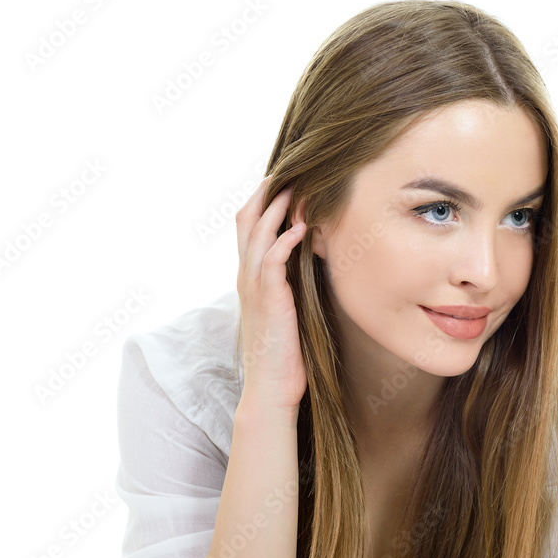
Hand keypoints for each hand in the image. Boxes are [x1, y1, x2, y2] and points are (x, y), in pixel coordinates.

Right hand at [235, 177, 308, 414]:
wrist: (272, 386)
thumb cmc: (284, 351)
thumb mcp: (287, 309)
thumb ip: (291, 283)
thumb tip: (311, 261)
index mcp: (250, 277)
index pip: (249, 226)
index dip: (262, 200)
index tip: (283, 180)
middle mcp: (246, 276)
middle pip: (246, 220)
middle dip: (265, 192)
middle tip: (287, 170)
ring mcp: (254, 287)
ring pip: (257, 234)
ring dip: (276, 208)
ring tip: (295, 187)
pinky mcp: (268, 300)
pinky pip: (272, 261)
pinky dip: (284, 241)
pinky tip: (301, 228)